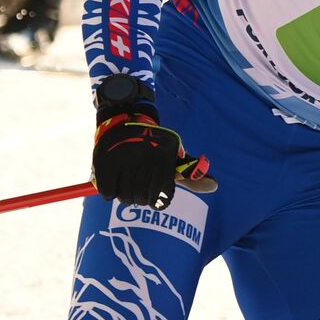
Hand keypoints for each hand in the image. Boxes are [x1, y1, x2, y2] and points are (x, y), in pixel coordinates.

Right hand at [92, 75, 212, 207]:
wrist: (126, 119)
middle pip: (142, 200)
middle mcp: (145, 158)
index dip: (158, 200)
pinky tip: (116, 179)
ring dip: (126, 196)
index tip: (155, 192)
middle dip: (142, 198)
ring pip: (125, 198)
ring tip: (128, 182)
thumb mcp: (175, 156)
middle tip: (140, 186)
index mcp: (165, 157)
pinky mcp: (104, 162)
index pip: (162, 199)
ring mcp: (123, 159)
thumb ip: (193, 175)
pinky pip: (108, 192)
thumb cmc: (155, 144)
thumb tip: (215, 187)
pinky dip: (111, 191)